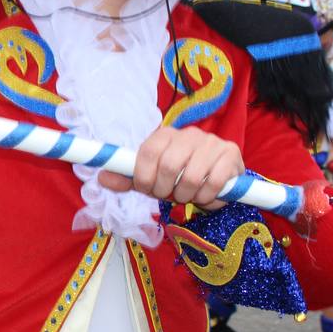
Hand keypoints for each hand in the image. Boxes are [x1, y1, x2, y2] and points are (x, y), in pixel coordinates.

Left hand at [98, 126, 243, 209]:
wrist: (217, 178)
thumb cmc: (178, 177)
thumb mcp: (151, 178)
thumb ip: (127, 179)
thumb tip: (102, 178)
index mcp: (165, 135)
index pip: (148, 152)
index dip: (144, 176)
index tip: (147, 190)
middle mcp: (189, 134)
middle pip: (168, 166)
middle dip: (164, 189)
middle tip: (168, 196)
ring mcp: (211, 143)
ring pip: (191, 177)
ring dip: (186, 196)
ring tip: (186, 196)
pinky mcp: (230, 155)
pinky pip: (214, 183)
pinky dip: (206, 197)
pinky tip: (205, 196)